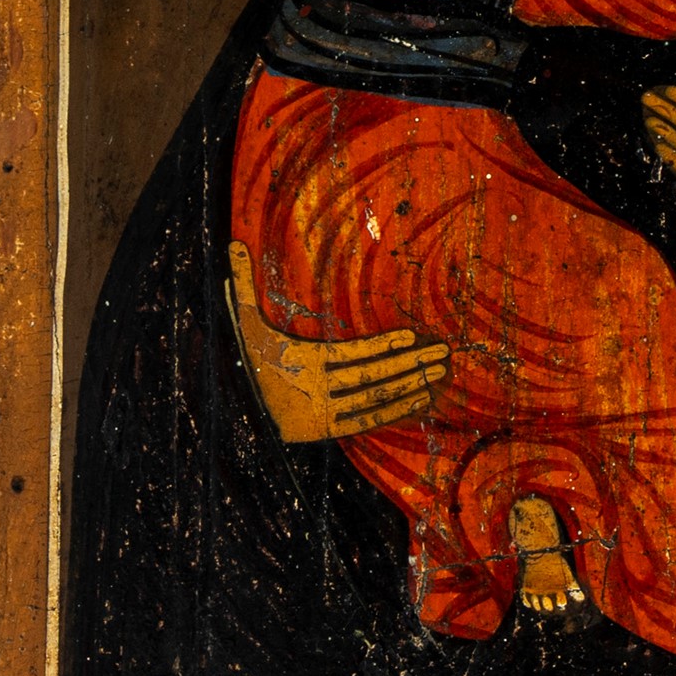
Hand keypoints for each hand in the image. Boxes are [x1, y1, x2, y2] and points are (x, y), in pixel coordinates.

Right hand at [226, 242, 448, 443]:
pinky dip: (396, 410)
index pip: (349, 353)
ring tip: (437, 371)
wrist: (236, 412)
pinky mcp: (328, 430)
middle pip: (370, 376)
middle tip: (442, 352)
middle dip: (409, 364)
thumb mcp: (242, 323)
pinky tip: (421, 397)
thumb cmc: (247, 361)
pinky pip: (368, 420)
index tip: (412, 336)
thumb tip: (233, 244)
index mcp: (301, 361)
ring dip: (409, 385)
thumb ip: (241, 284)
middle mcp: (315, 389)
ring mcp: (323, 413)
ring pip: (373, 398)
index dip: (381, 346)